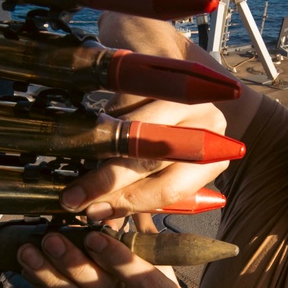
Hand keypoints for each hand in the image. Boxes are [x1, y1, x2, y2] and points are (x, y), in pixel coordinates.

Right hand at [60, 98, 230, 220]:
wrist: (190, 87)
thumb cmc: (179, 142)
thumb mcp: (173, 172)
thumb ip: (145, 196)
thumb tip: (98, 213)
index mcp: (213, 160)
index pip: (169, 189)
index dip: (128, 202)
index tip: (94, 211)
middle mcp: (207, 126)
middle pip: (148, 159)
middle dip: (106, 181)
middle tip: (74, 196)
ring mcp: (187, 97)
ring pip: (131, 128)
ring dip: (101, 148)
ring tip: (81, 161)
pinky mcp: (165, 74)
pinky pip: (124, 100)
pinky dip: (106, 118)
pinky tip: (99, 128)